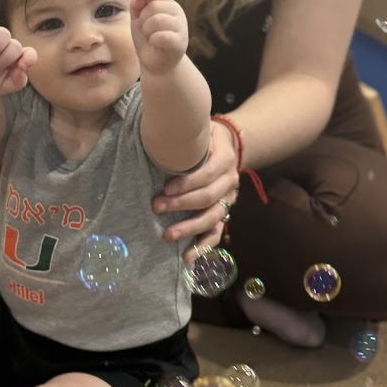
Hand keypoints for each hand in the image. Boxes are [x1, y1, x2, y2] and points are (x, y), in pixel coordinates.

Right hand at [0, 20, 36, 95]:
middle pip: (15, 45)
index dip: (29, 58)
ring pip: (3, 33)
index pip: (30, 54)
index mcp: (17, 58)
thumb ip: (17, 82)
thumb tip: (22, 69)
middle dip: (4, 60)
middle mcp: (8, 45)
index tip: (21, 66)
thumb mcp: (3, 87)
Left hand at [129, 0, 188, 74]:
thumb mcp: (139, 21)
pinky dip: (153, 39)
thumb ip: (137, 7)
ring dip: (147, 29)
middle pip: (154, 6)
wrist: (157, 64)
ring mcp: (181, 28)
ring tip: (150, 37)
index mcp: (169, 5)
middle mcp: (178, 14)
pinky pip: (162, 35)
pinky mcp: (180, 43)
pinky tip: (155, 43)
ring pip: (157, 19)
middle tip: (145, 30)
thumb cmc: (149, 40)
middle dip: (143, 18)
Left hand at [152, 122, 239, 247]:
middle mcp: (230, 181)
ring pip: (213, 218)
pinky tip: (188, 258)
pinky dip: (203, 247)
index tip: (165, 187)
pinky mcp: (224, 213)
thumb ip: (185, 133)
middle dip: (181, 205)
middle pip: (208, 198)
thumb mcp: (199, 128)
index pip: (208, 173)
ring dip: (190, 228)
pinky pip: (216, 233)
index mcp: (225, 158)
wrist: (228, 144)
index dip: (188, 182)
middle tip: (156, 207)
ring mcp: (229, 199)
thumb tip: (158, 130)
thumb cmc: (204, 136)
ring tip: (167, 235)